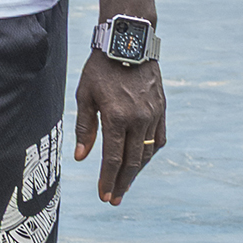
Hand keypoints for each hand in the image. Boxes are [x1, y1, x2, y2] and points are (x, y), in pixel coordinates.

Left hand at [73, 51, 165, 205]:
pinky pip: (159, 139)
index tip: (104, 196)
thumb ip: (85, 127)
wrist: (129, 43)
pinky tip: (140, 161)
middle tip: (114, 200)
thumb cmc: (100, 68)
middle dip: (122, 183)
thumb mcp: (84, 95)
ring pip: (147, 153)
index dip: (108, 179)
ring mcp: (153, 115)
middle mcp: (138, 119)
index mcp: (116, 116)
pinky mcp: (162, 109)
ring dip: (136, 172)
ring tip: (124, 184)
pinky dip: (149, 154)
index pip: (113, 158)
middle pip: (132, 161)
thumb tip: (81, 157)